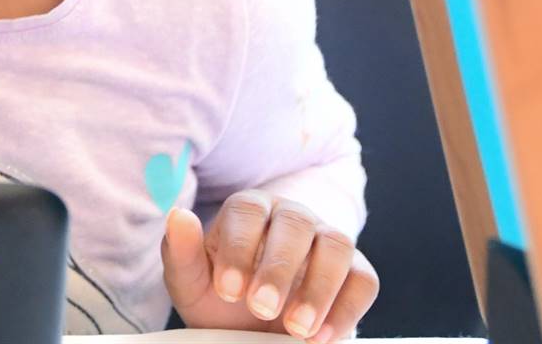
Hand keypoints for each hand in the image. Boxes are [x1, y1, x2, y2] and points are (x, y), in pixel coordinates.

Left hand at [163, 193, 378, 339]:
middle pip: (295, 223)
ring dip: (318, 288)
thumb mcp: (192, 282)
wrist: (254, 330)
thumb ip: (181, 252)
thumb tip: (177, 215)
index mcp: (249, 210)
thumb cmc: (221, 297)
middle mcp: (291, 216)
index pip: (247, 211)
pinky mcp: (356, 272)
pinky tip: (320, 338)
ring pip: (336, 245)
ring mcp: (327, 241)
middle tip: (260, 309)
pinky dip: (346, 309)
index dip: (238, 248)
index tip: (228, 291)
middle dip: (278, 268)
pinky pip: (364, 281)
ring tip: (296, 329)